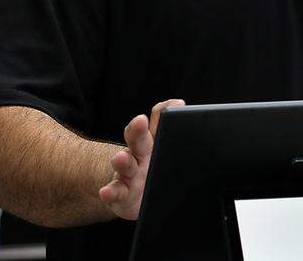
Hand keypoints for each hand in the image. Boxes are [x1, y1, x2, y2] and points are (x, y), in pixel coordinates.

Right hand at [98, 99, 184, 220]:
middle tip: (140, 121)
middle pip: (138, 138)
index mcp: (155, 141)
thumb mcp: (169, 153)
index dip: (165, 111)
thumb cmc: (158, 171)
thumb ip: (178, 138)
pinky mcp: (121, 193)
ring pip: (125, 164)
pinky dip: (110, 191)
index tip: (176, 105)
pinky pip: (115, 191)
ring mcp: (129, 173)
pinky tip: (106, 191)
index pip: (159, 119)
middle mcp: (140, 153)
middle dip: (138, 129)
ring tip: (120, 158)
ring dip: (122, 160)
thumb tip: (196, 120)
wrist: (139, 196)